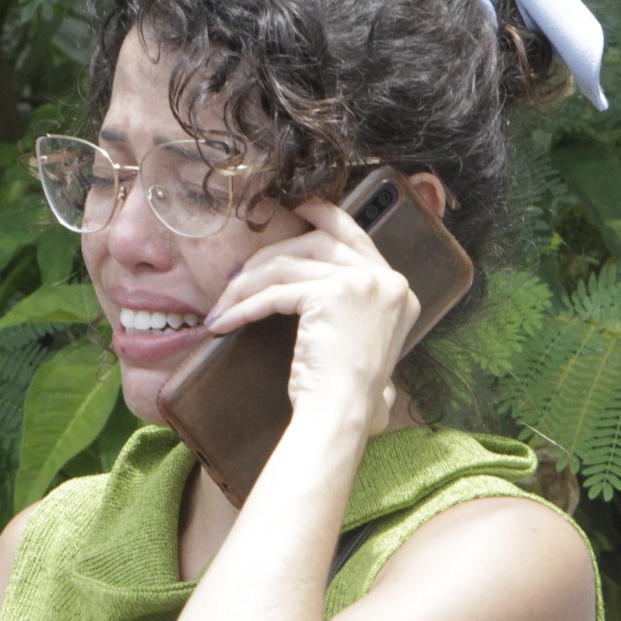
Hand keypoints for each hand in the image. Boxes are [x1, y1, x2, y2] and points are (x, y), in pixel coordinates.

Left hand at [205, 199, 417, 434]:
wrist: (341, 414)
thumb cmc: (341, 388)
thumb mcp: (356, 334)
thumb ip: (347, 299)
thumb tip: (304, 278)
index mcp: (397, 288)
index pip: (355, 236)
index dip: (323, 214)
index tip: (296, 206)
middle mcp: (387, 280)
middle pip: (316, 242)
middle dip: (269, 255)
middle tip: (236, 274)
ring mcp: (363, 283)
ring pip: (288, 266)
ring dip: (247, 285)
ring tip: (223, 306)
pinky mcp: (332, 294)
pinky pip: (275, 292)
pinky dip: (245, 306)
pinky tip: (226, 320)